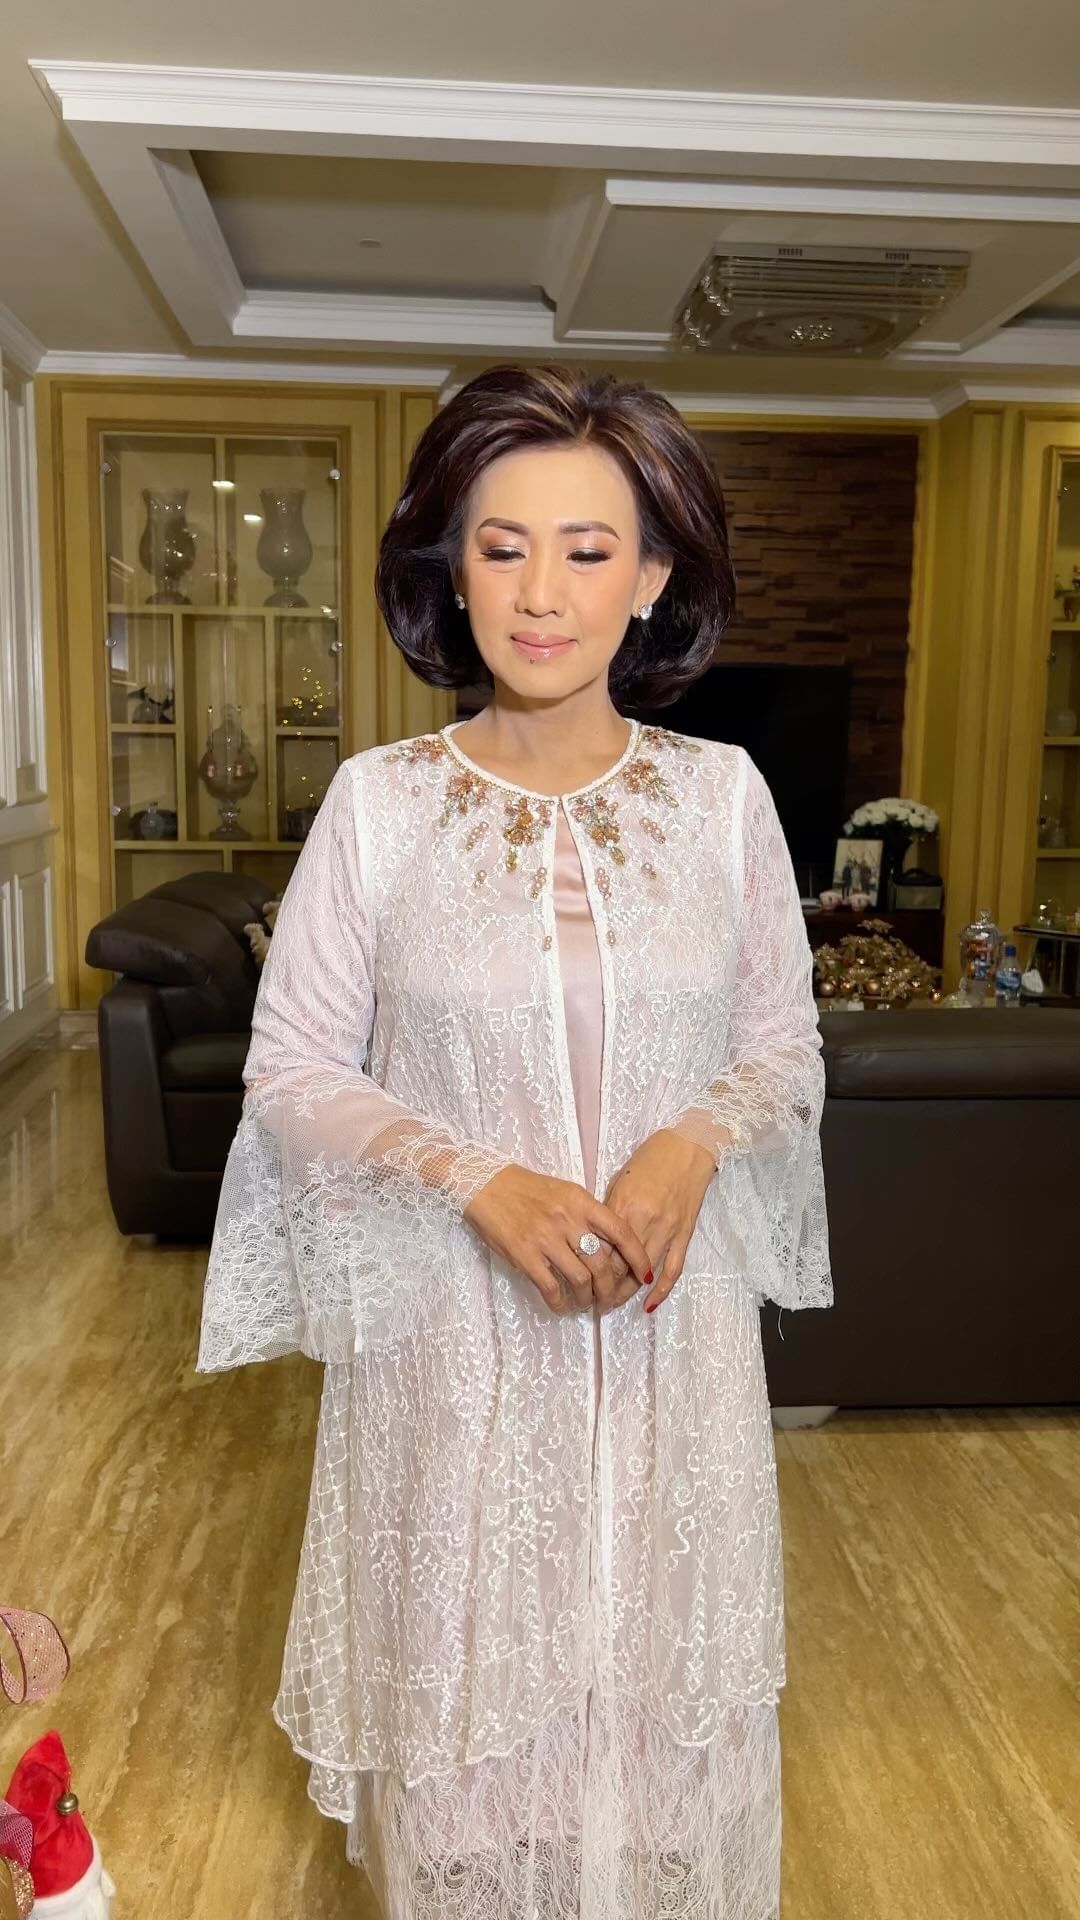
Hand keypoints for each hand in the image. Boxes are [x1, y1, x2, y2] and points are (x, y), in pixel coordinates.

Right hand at [463, 1164, 652, 1313]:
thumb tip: (609, 1244)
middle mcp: (568, 1220)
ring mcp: (545, 1239)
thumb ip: (587, 1215)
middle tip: (609, 1302)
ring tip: (585, 1305)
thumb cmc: (526, 1189)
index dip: (638, 1257)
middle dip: (611, 1291)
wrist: (486, 1185)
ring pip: (580, 1280)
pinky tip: (561, 1306)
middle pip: (603, 1265)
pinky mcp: (524, 1256)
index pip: (621, 1232)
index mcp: (581, 1202)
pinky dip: (559, 1303)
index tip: (645, 1275)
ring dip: (586, 1300)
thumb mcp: (565, 1192)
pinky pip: (550, 1288)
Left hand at [601, 1127, 719, 1312]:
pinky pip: (673, 1268)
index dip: (587, 1268)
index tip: (577, 1279)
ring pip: (643, 1272)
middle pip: (619, 1264)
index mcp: (623, 1205)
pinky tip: (649, 1305)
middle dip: (603, 1287)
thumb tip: (594, 1238)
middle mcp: (644, 1220)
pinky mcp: (685, 1234)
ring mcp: (667, 1230)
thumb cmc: (650, 1159)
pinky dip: (661, 1290)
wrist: (688, 1147)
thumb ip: (608, 1211)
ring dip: (626, 1293)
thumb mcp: (620, 1180)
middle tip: (592, 1300)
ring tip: (612, 1305)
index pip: (601, 1246)